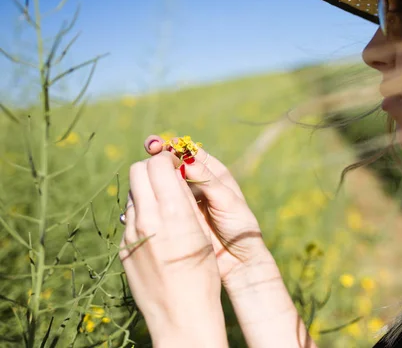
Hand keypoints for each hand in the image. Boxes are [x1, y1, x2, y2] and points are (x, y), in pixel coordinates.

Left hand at [119, 151, 227, 346]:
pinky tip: (157, 228)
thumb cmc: (202, 274)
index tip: (176, 165)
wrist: (182, 315)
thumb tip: (174, 176)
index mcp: (172, 212)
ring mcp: (131, 234)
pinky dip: (141, 212)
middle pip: (137, 171)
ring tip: (164, 206)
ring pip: (131, 193)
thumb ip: (185, 201)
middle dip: (152, 169)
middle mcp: (147, 219)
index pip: (158, 164)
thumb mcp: (201, 231)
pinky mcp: (124, 248)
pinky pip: (129, 217)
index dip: (168, 160)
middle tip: (167, 179)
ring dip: (145, 190)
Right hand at [142, 135, 267, 282]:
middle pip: (173, 164)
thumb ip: (207, 181)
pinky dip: (150, 197)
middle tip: (149, 150)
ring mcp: (185, 200)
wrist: (239, 260)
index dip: (175, 146)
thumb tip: (186, 160)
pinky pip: (161, 202)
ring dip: (152, 176)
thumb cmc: (240, 227)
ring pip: (164, 182)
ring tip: (143, 170)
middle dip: (159, 156)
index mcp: (213, 173)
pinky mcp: (176, 217)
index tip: (162, 144)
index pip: (190, 152)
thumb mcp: (227, 201)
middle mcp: (197, 183)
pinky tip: (140, 195)